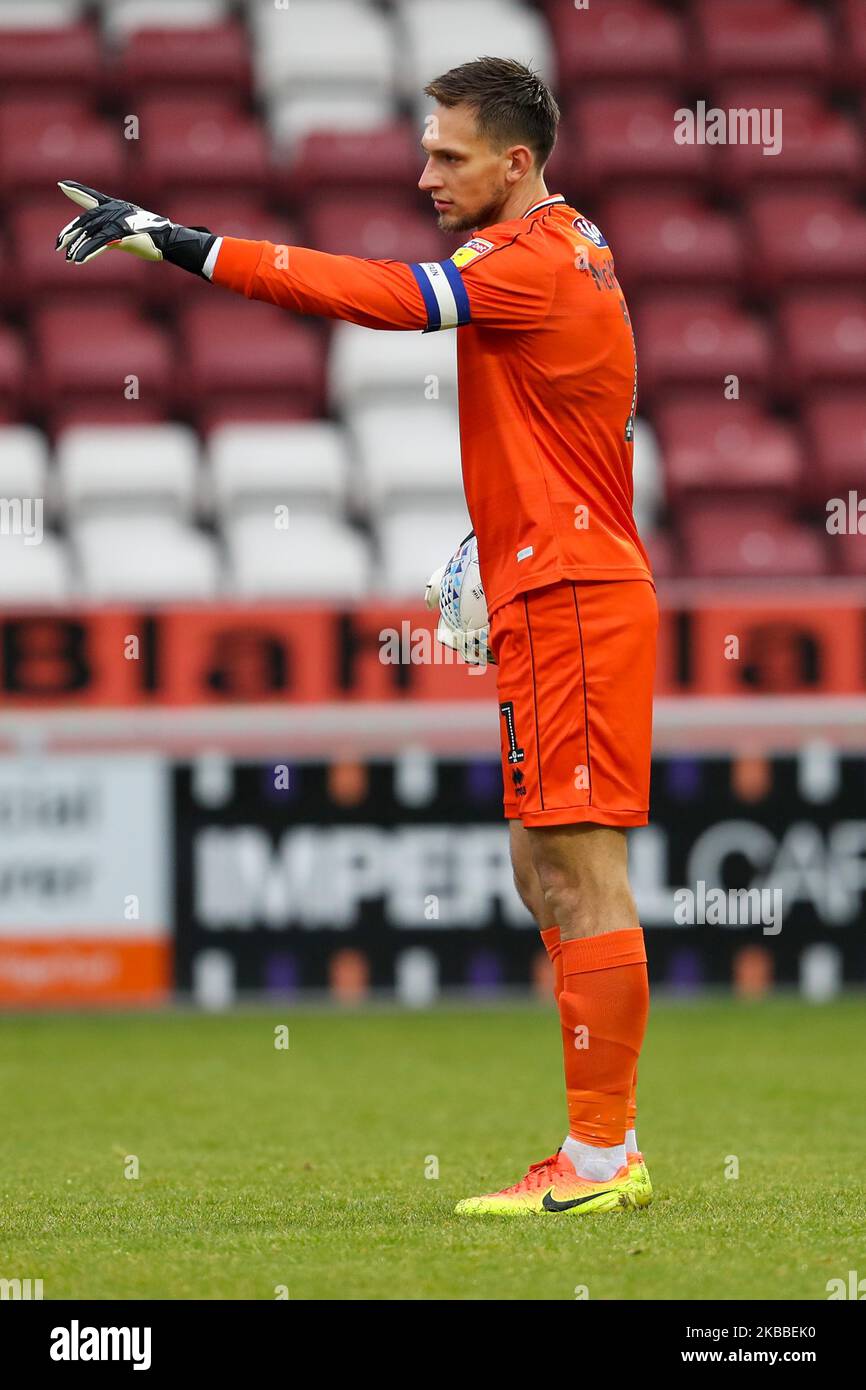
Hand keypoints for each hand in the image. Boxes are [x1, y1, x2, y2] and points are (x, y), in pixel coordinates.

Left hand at [55, 180, 215, 275]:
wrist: (170, 241)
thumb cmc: (154, 237)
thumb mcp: (131, 230)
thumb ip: (114, 233)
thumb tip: (103, 242)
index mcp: (116, 207)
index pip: (92, 198)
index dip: (77, 191)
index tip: (63, 185)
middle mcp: (114, 211)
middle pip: (85, 221)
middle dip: (70, 234)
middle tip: (59, 245)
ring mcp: (117, 221)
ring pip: (90, 234)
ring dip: (77, 248)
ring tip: (69, 259)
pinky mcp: (120, 234)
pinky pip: (99, 244)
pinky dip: (88, 252)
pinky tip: (79, 261)